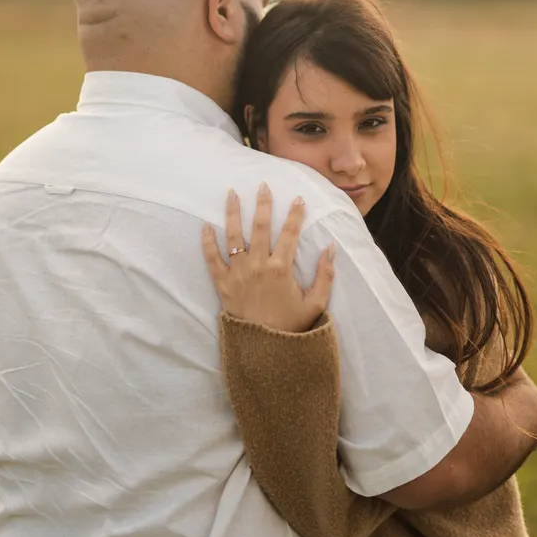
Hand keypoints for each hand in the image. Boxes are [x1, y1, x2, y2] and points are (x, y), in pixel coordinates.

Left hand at [202, 183, 335, 332]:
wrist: (264, 350)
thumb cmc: (291, 326)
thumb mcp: (316, 303)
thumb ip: (325, 274)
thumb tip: (331, 247)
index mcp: (281, 269)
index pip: (290, 234)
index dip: (296, 215)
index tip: (299, 199)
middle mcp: (258, 266)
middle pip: (260, 228)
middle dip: (263, 204)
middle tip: (264, 185)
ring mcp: (238, 274)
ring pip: (234, 237)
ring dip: (232, 213)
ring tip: (231, 193)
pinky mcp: (223, 284)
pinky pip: (212, 260)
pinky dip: (207, 242)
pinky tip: (205, 226)